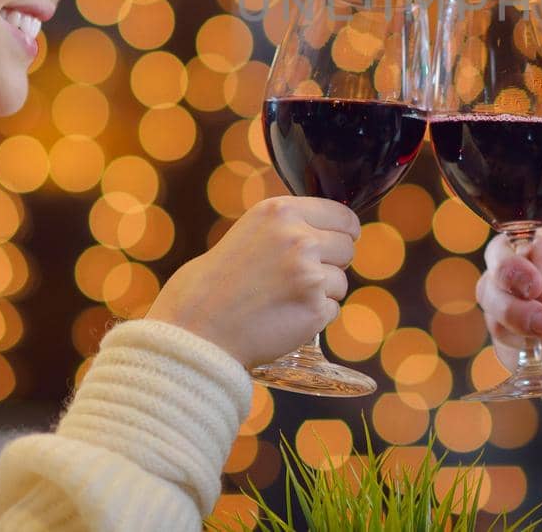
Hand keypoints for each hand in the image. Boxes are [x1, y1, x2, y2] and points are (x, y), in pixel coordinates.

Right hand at [145, 196, 360, 368]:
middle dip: (331, 263)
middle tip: (298, 278)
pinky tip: (283, 317)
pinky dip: (314, 317)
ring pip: (341, 282)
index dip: (342, 232)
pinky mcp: (314, 310)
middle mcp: (299, 238)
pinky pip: (332, 310)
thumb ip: (286, 228)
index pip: (342, 216)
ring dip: (321, 293)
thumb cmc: (212, 285)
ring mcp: (310, 275)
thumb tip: (327, 232)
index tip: (338, 242)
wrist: (194, 329)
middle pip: (347, 248)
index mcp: (281, 212)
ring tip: (282, 299)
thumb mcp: (249, 232)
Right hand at [477, 226, 541, 405]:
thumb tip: (534, 285)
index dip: (510, 268)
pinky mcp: (524, 357)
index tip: (535, 287)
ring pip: (505, 332)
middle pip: (491, 292)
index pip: (505, 250)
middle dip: (519, 312)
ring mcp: (518, 320)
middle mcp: (521, 281)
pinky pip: (523, 366)